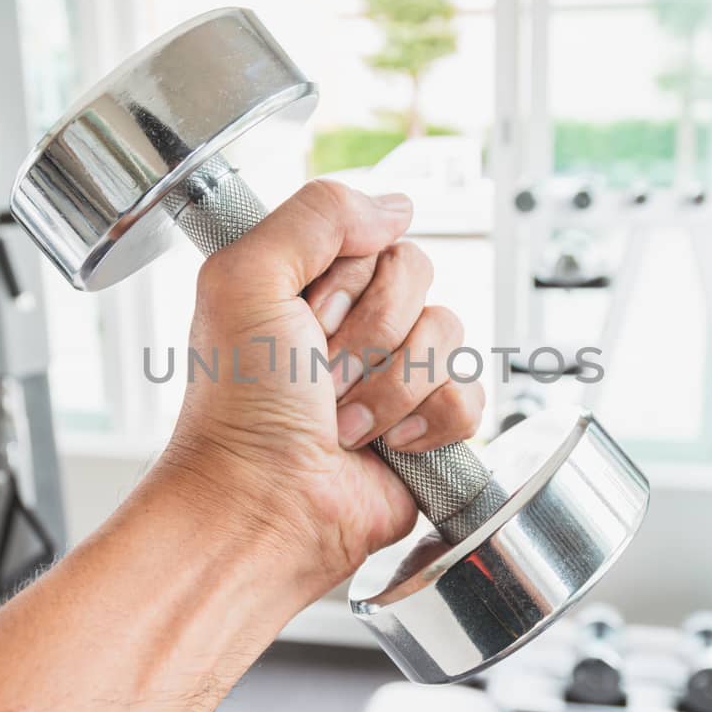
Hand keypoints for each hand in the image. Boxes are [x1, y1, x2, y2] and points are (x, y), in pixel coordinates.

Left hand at [153, 180, 484, 601]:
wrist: (265, 505)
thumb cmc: (240, 408)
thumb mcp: (245, 278)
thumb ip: (316, 214)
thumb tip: (396, 205)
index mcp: (308, 278)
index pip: (374, 233)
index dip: (347, 278)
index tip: (307, 317)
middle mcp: (353, 319)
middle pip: (418, 276)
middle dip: (369, 334)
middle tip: (321, 375)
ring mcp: (395, 371)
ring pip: (448, 335)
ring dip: (391, 387)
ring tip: (344, 421)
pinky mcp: (429, 424)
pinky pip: (470, 394)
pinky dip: (429, 424)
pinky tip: (387, 446)